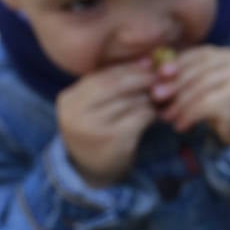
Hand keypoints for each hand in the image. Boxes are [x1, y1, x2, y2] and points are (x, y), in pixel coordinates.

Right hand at [56, 61, 156, 187]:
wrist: (92, 170)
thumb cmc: (99, 129)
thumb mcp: (98, 105)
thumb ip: (116, 82)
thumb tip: (149, 59)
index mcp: (70, 99)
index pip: (104, 74)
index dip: (130, 67)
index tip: (150, 64)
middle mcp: (76, 112)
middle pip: (119, 84)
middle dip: (143, 79)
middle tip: (160, 79)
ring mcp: (93, 127)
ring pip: (133, 99)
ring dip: (149, 99)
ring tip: (152, 102)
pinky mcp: (114, 139)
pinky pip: (141, 116)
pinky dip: (150, 114)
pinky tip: (151, 117)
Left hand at [152, 46, 229, 145]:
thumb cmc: (219, 101)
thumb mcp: (202, 82)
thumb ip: (181, 71)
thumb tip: (145, 62)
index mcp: (229, 54)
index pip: (198, 55)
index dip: (176, 64)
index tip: (157, 76)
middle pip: (199, 71)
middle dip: (174, 84)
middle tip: (155, 97)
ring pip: (200, 88)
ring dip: (179, 104)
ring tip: (166, 116)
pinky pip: (205, 106)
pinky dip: (189, 116)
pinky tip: (180, 126)